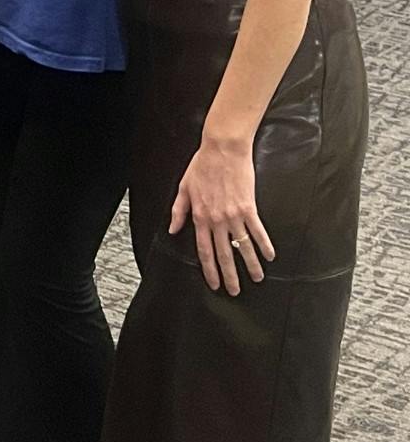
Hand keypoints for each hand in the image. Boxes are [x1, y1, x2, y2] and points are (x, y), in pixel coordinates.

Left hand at [169, 135, 275, 294]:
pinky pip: (257, 231)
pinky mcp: (248, 208)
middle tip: (235, 291)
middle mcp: (216, 220)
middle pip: (223, 253)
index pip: (203, 249)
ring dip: (250, 265)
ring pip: (242, 246)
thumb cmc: (201, 166)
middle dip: (230, 275)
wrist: (222, 150)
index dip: (209, 269)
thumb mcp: (183, 188)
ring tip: (256, 279)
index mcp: (200, 216)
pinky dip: (264, 245)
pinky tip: (269, 256)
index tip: (214, 284)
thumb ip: (178, 211)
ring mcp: (234, 215)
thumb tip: (173, 229)